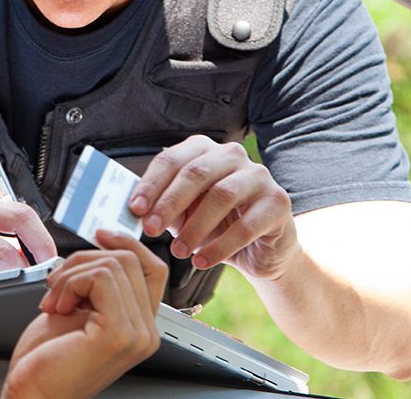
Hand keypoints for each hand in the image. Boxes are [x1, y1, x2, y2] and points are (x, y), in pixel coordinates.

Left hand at [2, 230, 166, 398]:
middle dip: (83, 261)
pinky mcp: (119, 333)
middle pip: (130, 260)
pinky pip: (101, 278)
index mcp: (140, 325)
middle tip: (58, 285)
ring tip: (55, 301)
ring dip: (71, 275)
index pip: (153, 269)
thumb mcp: (78, 309)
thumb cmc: (46, 361)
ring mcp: (137, 334)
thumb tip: (103, 248)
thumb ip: (99, 284)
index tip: (102, 234)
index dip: (128, 244)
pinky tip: (58, 308)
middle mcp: (146, 332)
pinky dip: (71, 284)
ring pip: (113, 264)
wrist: (32, 394)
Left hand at [129, 135, 298, 278]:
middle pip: (196, 173)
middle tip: (151, 229)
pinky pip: (246, 225)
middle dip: (169, 203)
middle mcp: (233, 155)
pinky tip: (203, 261)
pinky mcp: (278, 202)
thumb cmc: (215, 226)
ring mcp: (259, 176)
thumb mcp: (183, 214)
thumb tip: (131, 212)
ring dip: (195, 227)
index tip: (135, 208)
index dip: (151, 184)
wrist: (260, 250)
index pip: (173, 159)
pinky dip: (220, 246)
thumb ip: (161, 207)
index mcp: (205, 150)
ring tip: (179, 251)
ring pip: (221, 196)